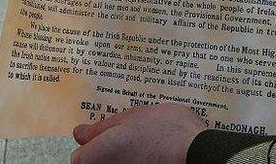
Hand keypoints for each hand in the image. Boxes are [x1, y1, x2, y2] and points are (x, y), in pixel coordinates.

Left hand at [70, 104, 206, 163]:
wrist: (197, 151)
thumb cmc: (165, 130)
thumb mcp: (131, 116)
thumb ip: (100, 128)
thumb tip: (79, 132)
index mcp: (96, 155)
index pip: (79, 158)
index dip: (92, 145)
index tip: (105, 137)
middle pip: (96, 163)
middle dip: (107, 153)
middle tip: (129, 139)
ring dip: (124, 158)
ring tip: (144, 147)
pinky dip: (138, 163)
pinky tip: (153, 156)